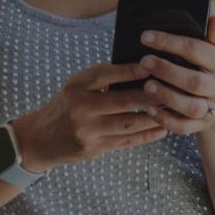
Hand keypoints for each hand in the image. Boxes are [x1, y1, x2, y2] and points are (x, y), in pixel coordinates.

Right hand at [11, 62, 166, 171]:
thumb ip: (101, 79)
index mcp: (75, 87)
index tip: (150, 66)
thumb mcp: (76, 87)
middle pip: (121, 101)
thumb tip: (141, 68)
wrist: (41, 139)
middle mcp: (80, 108)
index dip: (128, 71)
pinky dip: (146, 136)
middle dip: (149, 96)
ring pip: (127, 123)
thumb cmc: (66, 106)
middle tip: (172, 89)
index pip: (103, 75)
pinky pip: (126, 142)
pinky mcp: (94, 149)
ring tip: (172, 110)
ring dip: (153, 117)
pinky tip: (162, 130)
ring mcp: (87, 131)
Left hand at [137, 8, 214, 134]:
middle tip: (144, 61)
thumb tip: (210, 11)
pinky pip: (183, 126)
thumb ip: (213, 34)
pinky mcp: (202, 126)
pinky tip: (149, 109)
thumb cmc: (214, 69)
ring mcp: (212, 108)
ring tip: (146, 85)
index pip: (195, 49)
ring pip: (190, 106)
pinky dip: (165, 119)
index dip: (170, 42)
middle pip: (193, 81)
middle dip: (167, 70)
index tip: (145, 36)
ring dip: (166, 96)